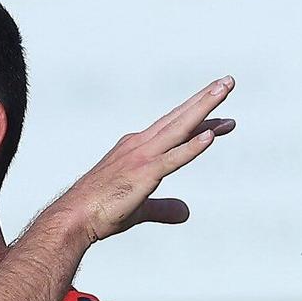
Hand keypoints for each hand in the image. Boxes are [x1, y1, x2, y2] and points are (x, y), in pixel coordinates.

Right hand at [59, 77, 235, 240]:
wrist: (73, 218)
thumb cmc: (99, 212)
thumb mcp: (139, 208)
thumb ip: (163, 208)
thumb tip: (185, 213)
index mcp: (138, 149)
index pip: (174, 130)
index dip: (200, 121)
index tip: (222, 119)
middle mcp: (141, 146)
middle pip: (180, 118)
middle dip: (205, 100)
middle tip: (228, 82)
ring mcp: (143, 158)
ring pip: (180, 128)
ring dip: (204, 108)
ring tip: (225, 88)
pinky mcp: (143, 175)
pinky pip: (173, 159)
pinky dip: (191, 147)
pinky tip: (210, 136)